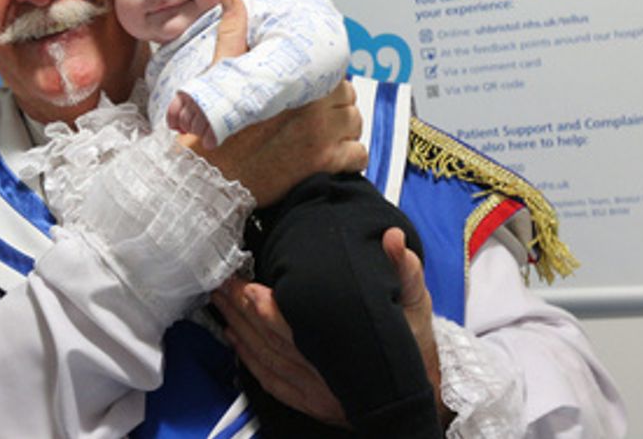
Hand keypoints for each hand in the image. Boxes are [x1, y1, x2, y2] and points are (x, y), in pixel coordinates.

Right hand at [177, 0, 365, 205]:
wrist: (212, 173)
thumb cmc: (218, 125)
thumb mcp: (222, 72)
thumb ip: (233, 31)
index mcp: (296, 81)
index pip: (331, 72)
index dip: (322, 82)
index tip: (310, 92)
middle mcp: (316, 106)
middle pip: (347, 97)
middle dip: (335, 105)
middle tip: (313, 115)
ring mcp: (325, 136)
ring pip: (355, 124)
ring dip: (344, 129)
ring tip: (321, 135)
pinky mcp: (328, 164)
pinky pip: (359, 156)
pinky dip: (350, 157)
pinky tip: (333, 157)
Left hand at [212, 227, 448, 427]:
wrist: (421, 396)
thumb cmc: (415, 347)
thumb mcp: (417, 305)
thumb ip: (405, 271)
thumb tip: (394, 238)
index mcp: (350, 351)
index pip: (298, 330)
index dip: (269, 310)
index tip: (249, 287)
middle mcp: (328, 378)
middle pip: (273, 343)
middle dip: (243, 312)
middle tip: (222, 284)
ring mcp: (318, 395)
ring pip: (267, 362)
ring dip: (239, 331)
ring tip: (221, 302)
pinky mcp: (311, 403)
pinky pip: (272, 382)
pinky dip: (249, 362)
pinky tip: (234, 342)